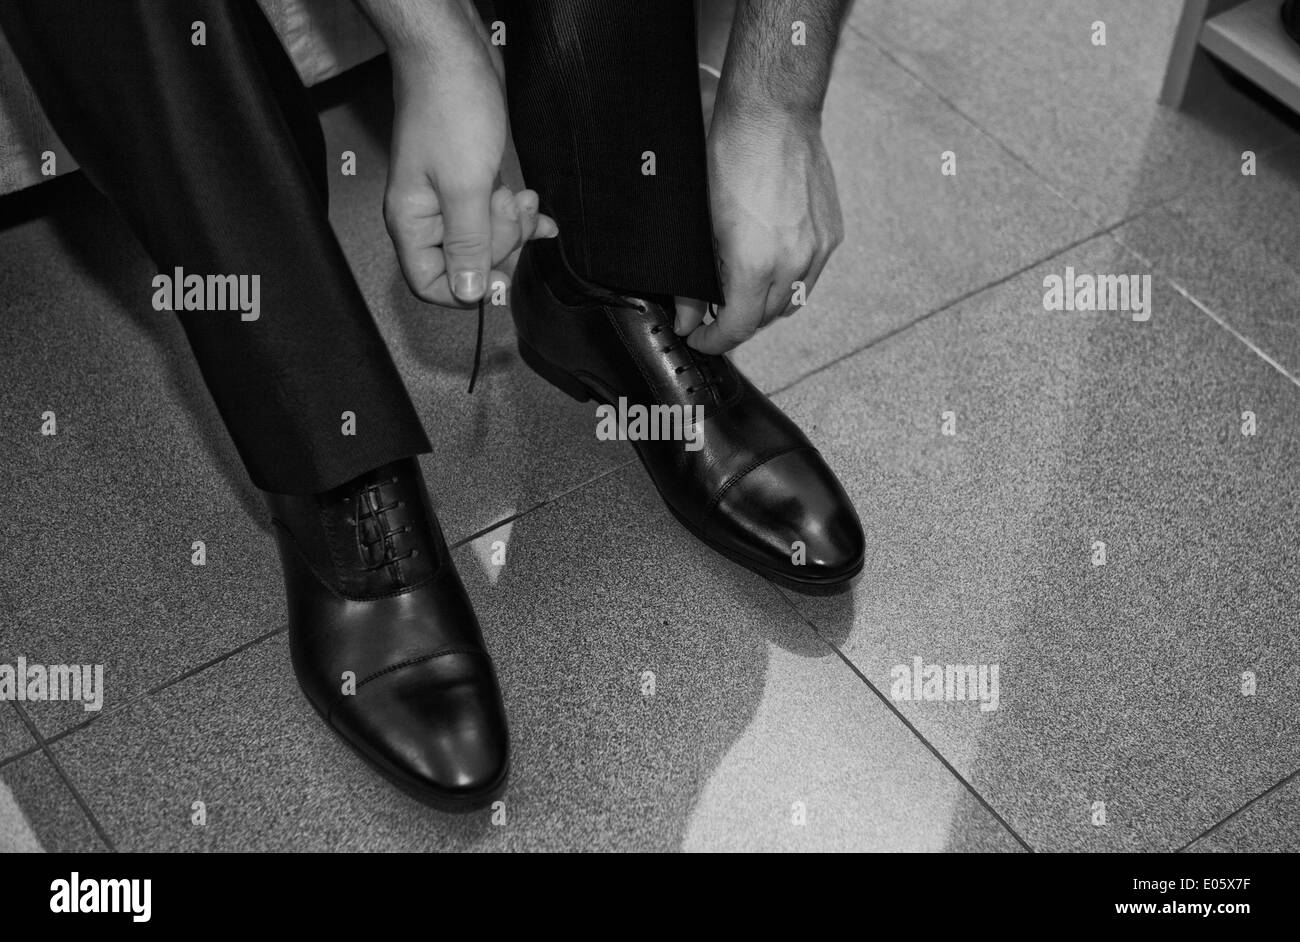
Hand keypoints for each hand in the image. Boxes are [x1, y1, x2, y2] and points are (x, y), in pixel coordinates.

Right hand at [382, 2, 556, 306]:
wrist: (453, 53)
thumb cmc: (448, 106)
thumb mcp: (465, 185)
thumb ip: (468, 243)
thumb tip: (469, 291)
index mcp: (412, 221)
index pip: (431, 283)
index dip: (468, 287)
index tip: (500, 274)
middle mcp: (426, 215)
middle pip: (466, 262)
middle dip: (499, 244)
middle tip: (508, 212)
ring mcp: (448, 198)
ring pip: (486, 238)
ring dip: (513, 226)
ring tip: (521, 198)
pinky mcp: (470, 181)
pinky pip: (495, 214)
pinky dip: (519, 215)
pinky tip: (535, 209)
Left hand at [677, 106, 842, 352]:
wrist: (771, 114)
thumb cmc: (728, 158)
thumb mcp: (699, 225)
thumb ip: (693, 283)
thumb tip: (689, 319)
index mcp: (756, 264)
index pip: (739, 328)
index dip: (715, 340)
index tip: (701, 338)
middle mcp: (794, 262)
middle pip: (765, 318)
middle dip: (738, 321)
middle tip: (714, 310)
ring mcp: (818, 249)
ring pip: (791, 300)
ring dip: (765, 302)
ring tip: (741, 287)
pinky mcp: (831, 234)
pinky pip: (810, 274)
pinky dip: (788, 279)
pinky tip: (769, 262)